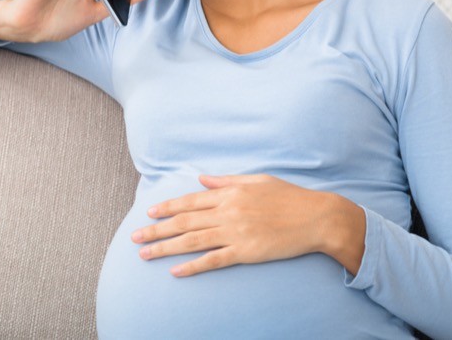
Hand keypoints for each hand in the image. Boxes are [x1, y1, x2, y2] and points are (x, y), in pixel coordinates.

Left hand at [131, 174, 365, 276]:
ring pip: (192, 241)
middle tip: (135, 237)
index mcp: (230, 193)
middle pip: (184, 221)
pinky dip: (193, 266)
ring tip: (145, 254)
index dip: (167, 207)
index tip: (149, 213)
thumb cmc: (289, 197)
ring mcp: (236, 233)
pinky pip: (214, 260)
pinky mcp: (246, 252)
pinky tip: (176, 271)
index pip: (190, 200)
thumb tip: (202, 179)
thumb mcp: (257, 180)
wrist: (317, 218)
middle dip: (156, 229)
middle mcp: (228, 211)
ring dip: (166, 248)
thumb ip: (227, 181)